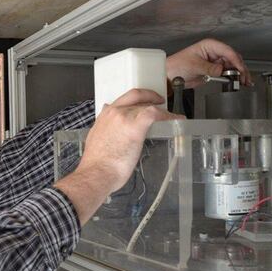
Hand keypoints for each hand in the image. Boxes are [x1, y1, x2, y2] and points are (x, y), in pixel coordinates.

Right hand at [55, 89, 183, 223]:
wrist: (97, 173)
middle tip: (160, 102)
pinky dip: (168, 116)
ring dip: (161, 110)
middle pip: (137, 97)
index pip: (124, 99)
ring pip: (147, 106)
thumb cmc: (96, 163)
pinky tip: (177, 120)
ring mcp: (125, 118)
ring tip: (171, 116)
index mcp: (105, 115)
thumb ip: (103, 127)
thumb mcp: (95, 138)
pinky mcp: (136, 127)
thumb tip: (106, 122)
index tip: (145, 101)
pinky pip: (156, 115)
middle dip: (151, 98)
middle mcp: (114, 112)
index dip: (138, 98)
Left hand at [166, 38, 250, 88]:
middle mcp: (214, 52)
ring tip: (244, 82)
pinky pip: (227, 73)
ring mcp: (215, 61)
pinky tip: (238, 82)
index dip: (236, 61)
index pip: (227, 51)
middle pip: (233, 58)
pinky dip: (233, 78)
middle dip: (240, 68)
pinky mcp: (214, 71)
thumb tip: (222, 70)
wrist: (170, 76)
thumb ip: (210, 68)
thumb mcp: (194, 65)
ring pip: (232, 66)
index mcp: (210, 45)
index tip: (240, 70)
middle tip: (244, 78)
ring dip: (239, 74)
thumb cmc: (177, 65)